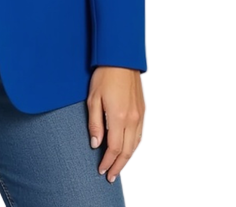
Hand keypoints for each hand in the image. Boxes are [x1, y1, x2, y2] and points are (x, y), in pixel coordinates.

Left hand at [87, 66, 144, 182]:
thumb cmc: (104, 75)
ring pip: (135, 145)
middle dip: (118, 166)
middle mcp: (132, 119)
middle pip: (126, 151)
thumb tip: (95, 144)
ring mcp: (139, 115)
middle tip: (110, 176)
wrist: (121, 58)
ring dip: (127, 158)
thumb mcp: (93, 98)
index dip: (107, 162)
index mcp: (118, 117)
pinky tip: (128, 149)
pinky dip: (134, 146)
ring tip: (118, 166)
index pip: (114, 148)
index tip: (101, 170)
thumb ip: (94, 123)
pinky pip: (140, 134)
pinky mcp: (142, 110)